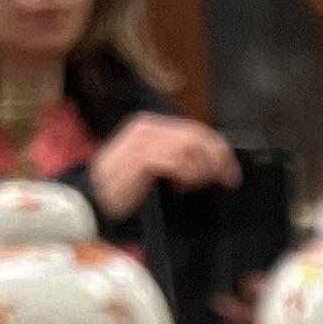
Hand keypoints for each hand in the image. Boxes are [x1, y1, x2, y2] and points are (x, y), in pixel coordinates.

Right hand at [84, 111, 237, 216]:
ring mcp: (143, 140)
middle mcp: (148, 127)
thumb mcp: (152, 166)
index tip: (231, 172)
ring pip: (190, 145)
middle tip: (227, 179)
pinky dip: (186, 175)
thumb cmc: (120, 187)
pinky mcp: (141, 157)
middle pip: (197, 134)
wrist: (90, 197)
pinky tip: (180, 186)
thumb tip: (207, 163)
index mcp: (151, 126)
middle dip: (218, 158)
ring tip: (195, 184)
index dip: (218, 149)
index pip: (195, 129)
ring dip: (202, 168)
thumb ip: (175, 159)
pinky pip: (176, 161)